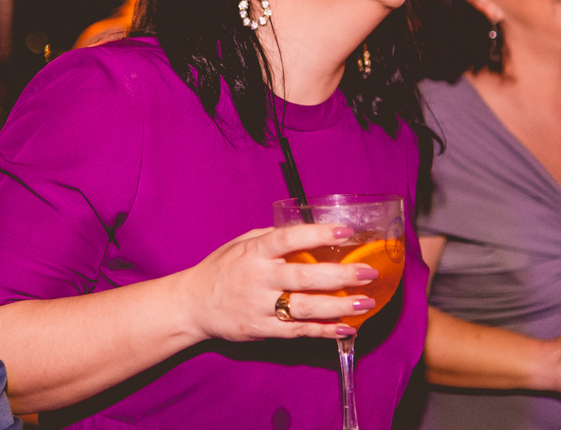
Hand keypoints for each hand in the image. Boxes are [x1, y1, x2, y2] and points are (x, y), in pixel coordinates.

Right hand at [178, 224, 378, 342]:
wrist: (192, 305)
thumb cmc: (220, 269)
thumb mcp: (240, 244)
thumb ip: (270, 237)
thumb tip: (306, 229)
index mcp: (254, 253)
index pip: (289, 239)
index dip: (318, 234)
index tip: (345, 232)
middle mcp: (258, 279)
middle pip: (304, 277)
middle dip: (340, 275)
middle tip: (368, 273)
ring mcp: (260, 307)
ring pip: (305, 308)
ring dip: (339, 306)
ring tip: (366, 302)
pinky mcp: (262, 330)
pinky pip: (298, 331)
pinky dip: (324, 330)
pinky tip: (346, 327)